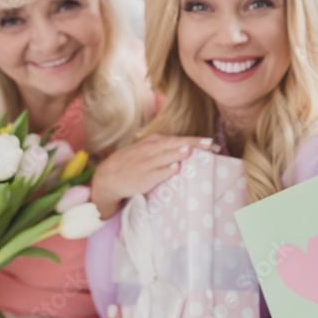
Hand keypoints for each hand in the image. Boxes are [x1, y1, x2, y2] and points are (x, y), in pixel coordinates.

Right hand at [91, 135, 213, 218]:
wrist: (107, 177)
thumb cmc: (132, 163)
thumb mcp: (146, 150)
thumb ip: (165, 148)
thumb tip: (190, 148)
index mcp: (152, 142)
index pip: (176, 139)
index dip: (193, 140)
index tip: (210, 142)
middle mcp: (149, 151)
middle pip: (173, 145)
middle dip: (191, 144)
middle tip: (208, 144)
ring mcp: (145, 164)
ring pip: (164, 157)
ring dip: (177, 153)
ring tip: (191, 151)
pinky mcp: (142, 178)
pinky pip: (155, 173)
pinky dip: (165, 170)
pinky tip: (175, 168)